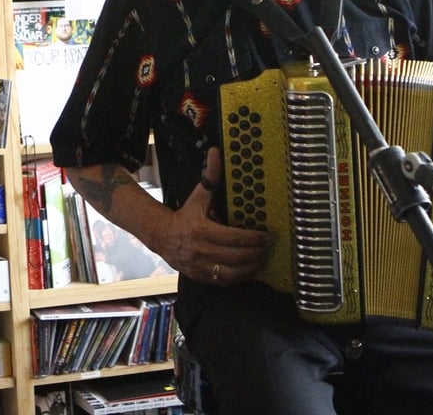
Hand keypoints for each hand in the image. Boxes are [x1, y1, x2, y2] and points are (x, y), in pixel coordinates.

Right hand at [158, 147, 269, 284]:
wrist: (162, 237)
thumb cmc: (185, 215)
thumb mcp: (198, 196)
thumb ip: (209, 177)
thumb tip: (216, 151)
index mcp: (202, 231)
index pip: (234, 238)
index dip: (253, 239)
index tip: (267, 236)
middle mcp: (201, 251)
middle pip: (237, 256)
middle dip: (257, 253)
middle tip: (269, 246)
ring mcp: (201, 267)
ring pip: (233, 272)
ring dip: (252, 267)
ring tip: (263, 258)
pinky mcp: (201, 277)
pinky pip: (225, 281)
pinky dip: (240, 276)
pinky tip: (250, 269)